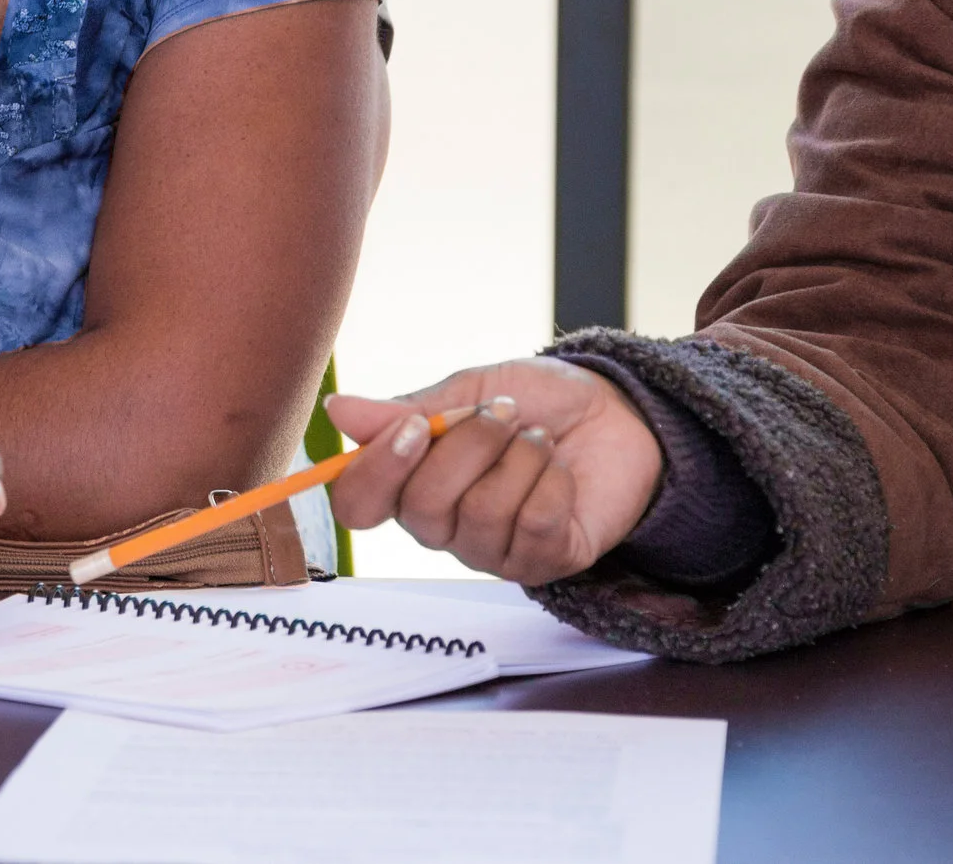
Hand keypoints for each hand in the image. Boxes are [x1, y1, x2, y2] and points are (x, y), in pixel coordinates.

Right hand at [324, 358, 663, 585]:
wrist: (616, 411)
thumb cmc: (536, 401)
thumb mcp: (469, 390)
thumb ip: (406, 409)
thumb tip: (336, 410)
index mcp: (413, 482)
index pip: (358, 504)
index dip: (379, 470)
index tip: (417, 426)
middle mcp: (444, 527)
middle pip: (422, 508)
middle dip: (470, 446)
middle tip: (506, 413)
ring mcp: (493, 550)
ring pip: (481, 514)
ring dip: (520, 458)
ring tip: (541, 440)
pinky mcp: (544, 561)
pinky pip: (534, 524)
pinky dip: (554, 480)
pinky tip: (562, 469)